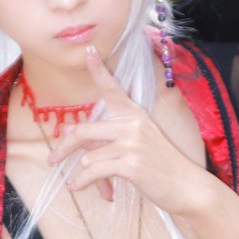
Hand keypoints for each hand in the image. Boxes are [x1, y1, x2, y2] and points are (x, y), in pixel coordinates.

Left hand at [46, 46, 208, 215]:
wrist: (185, 185)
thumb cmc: (161, 165)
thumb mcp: (138, 143)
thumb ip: (109, 137)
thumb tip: (76, 141)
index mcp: (134, 114)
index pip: (112, 88)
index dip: (99, 69)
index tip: (89, 51)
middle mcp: (132, 124)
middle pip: (83, 130)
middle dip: (63, 147)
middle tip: (52, 159)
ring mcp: (131, 143)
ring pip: (87, 156)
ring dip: (80, 173)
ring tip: (80, 181)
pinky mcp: (130, 164)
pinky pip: (94, 172)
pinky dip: (82, 182)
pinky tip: (77, 186)